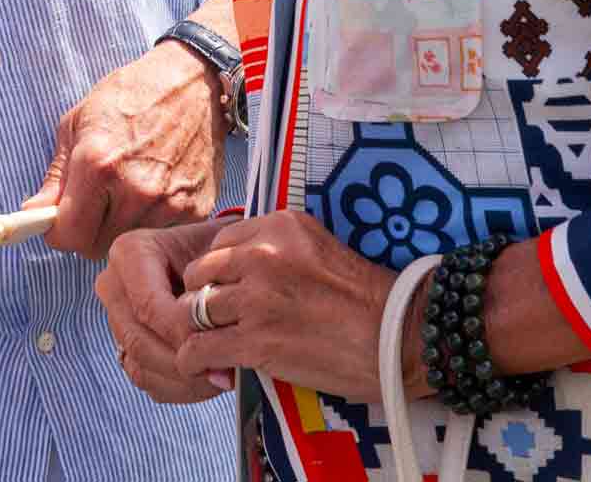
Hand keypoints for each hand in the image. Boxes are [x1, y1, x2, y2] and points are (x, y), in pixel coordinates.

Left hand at [24, 34, 227, 260]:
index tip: (59, 222)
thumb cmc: (130, 95)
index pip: (68, 237)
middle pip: (96, 249)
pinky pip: (160, 237)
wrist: (192, 83)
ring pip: (128, 246)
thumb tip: (33, 213)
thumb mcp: (77, 122)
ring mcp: (169, 203)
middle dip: (86, 232)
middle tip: (92, 206)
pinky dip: (150, 224)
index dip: (57, 232)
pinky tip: (152, 194)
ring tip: (124, 195)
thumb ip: (55, 176)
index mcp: (98, 164)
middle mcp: (135, 189)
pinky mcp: (196, 210)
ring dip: (119, 230)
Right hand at [96, 219, 232, 404]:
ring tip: (220, 377)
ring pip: (140, 366)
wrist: (215, 259)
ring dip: (183, 381)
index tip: (218, 345)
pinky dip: (177, 388)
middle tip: (222, 371)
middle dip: (183, 364)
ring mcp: (115, 318)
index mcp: (129, 253)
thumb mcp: (221, 257)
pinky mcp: (124, 345)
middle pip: (139, 341)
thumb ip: (216, 288)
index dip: (182, 333)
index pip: (149, 307)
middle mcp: (113, 285)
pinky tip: (206, 381)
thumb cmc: (218, 254)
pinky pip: (145, 379)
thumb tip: (218, 336)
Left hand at [172, 210, 400, 403]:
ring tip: (206, 344)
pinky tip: (197, 365)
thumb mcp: (317, 247)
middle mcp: (261, 255)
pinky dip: (192, 359)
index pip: (219, 243)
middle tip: (215, 319)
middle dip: (200, 297)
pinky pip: (199, 347)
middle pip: (199, 273)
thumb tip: (239, 266)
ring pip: (195, 311)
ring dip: (197, 330)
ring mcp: (256, 298)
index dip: (217, 271)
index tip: (225, 290)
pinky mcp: (256, 341)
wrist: (398, 337)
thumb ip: (276, 249)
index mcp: (278, 226)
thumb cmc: (366, 299)